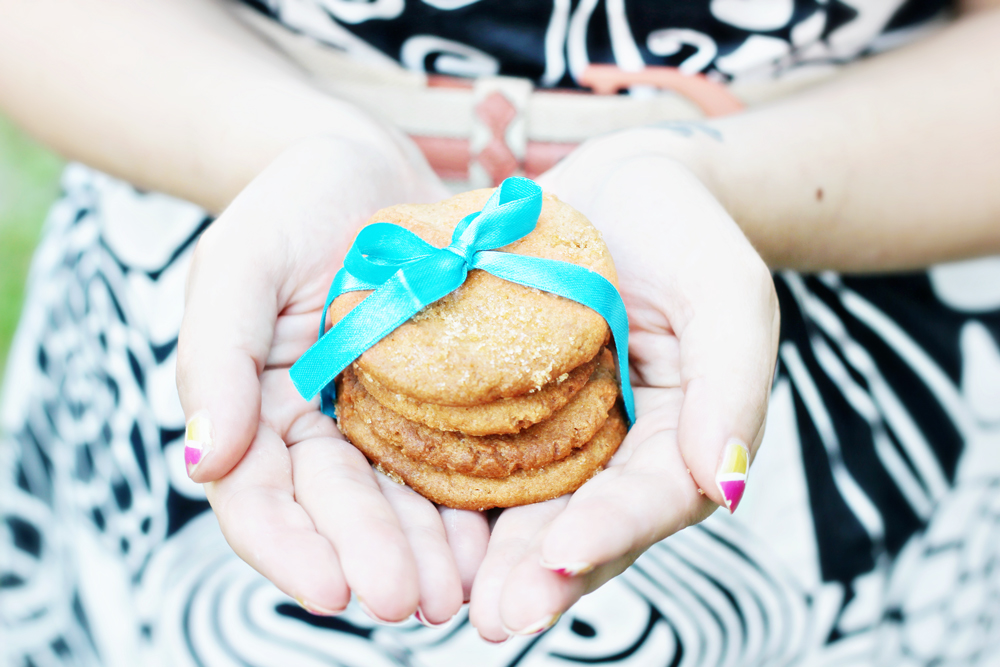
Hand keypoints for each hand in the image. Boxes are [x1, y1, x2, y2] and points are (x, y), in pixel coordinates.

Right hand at [176, 136, 489, 622]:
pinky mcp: (441, 401)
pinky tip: (494, 535)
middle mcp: (320, 429)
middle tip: (417, 604)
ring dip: (427, 551)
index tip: (333, 591)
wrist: (369, 168)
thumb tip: (201, 460)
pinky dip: (470, 501)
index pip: (259, 500)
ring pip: (400, 501)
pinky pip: (453, 458)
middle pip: (340, 512)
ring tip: (462, 589)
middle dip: (375, 560)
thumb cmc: (291, 206)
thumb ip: (215, 356)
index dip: (290, 551)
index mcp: (259, 410)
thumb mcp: (239, 265)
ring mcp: (383, 418)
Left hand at [468, 131, 779, 639]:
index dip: (615, 528)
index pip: (653, 496)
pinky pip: (472, 460)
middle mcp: (613, 455)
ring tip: (452, 600)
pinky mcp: (497, 414)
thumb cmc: (681, 233)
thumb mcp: (724, 290)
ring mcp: (553, 439)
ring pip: (523, 511)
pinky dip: (446, 496)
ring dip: (490, 560)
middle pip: (582, 526)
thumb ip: (732, 381)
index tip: (568, 554)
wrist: (615, 188)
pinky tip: (410, 526)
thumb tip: (723, 482)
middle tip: (500, 615)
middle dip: (543, 574)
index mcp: (677, 438)